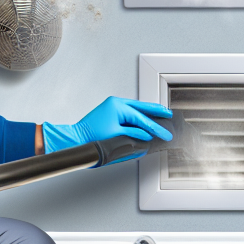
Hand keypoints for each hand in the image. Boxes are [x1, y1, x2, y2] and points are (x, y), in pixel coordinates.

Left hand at [42, 97, 172, 159]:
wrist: (75, 139)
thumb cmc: (90, 138)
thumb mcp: (116, 138)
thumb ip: (133, 136)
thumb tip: (146, 137)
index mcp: (117, 107)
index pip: (142, 119)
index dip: (155, 128)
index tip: (165, 134)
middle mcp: (115, 103)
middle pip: (141, 107)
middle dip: (156, 111)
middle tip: (169, 114)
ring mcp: (112, 105)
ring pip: (136, 107)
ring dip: (148, 111)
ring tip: (161, 113)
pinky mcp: (110, 110)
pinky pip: (130, 110)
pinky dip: (139, 113)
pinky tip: (145, 116)